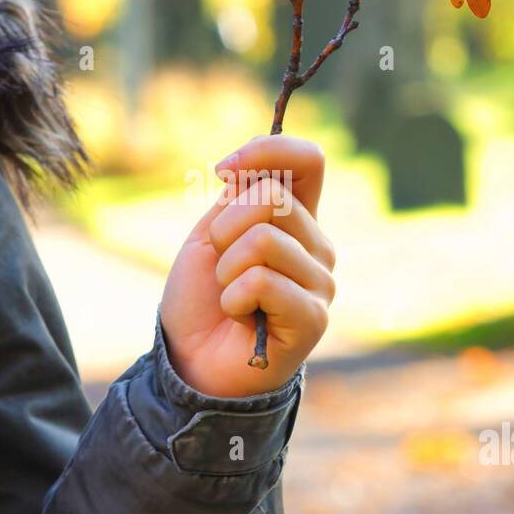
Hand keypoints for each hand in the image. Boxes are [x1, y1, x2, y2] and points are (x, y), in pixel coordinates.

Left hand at [160, 135, 335, 396]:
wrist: (193, 362)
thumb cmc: (202, 299)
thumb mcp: (211, 234)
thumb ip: (237, 198)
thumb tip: (246, 168)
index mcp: (298, 219)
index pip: (308, 161)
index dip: (267, 151)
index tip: (223, 171)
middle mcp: (318, 246)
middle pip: (273, 197)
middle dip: (225, 228)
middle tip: (221, 266)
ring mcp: (321, 283)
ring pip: (264, 239)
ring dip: (227, 269)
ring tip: (230, 295)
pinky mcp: (313, 317)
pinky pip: (262, 281)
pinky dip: (233, 297)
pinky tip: (239, 317)